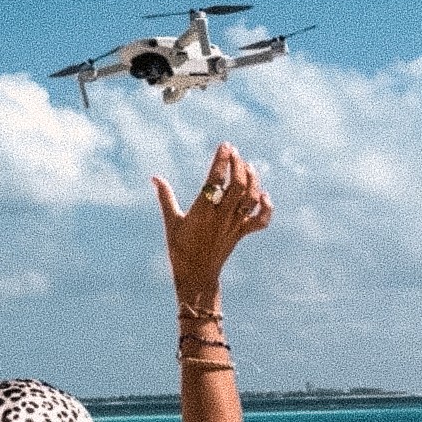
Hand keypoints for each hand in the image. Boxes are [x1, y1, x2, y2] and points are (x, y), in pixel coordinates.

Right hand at [153, 143, 271, 305]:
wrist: (196, 276)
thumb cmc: (179, 249)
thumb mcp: (171, 222)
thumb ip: (165, 197)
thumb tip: (155, 177)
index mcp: (201, 212)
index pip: (215, 181)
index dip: (221, 161)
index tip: (224, 145)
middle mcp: (220, 217)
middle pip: (237, 186)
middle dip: (238, 165)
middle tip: (235, 152)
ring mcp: (233, 225)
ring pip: (250, 199)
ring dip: (253, 180)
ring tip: (248, 166)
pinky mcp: (241, 233)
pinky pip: (260, 221)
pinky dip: (266, 208)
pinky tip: (263, 195)